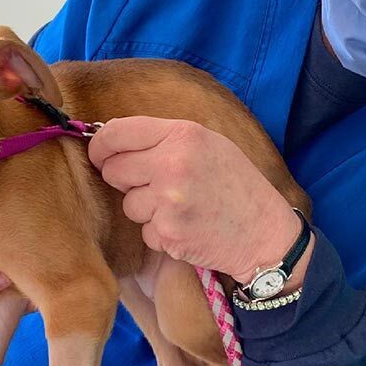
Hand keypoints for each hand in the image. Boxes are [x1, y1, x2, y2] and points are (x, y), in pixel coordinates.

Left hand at [88, 117, 311, 285]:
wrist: (264, 233)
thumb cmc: (236, 185)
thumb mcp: (209, 144)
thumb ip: (165, 139)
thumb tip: (113, 140)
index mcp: (183, 134)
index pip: (116, 132)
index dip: (100, 145)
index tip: (100, 155)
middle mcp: (173, 164)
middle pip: (114, 170)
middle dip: (126, 180)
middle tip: (154, 186)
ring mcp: (169, 201)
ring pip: (128, 204)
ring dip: (146, 210)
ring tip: (181, 208)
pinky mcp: (168, 233)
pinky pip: (144, 231)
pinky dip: (160, 233)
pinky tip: (187, 227)